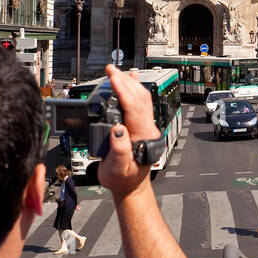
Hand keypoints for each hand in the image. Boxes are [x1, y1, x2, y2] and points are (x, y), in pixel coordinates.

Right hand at [97, 65, 161, 197]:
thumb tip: (117, 129)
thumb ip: (119, 150)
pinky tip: (132, 81)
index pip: (133, 107)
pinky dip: (136, 90)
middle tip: (110, 70)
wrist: (131, 187)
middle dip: (124, 81)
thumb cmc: (123, 180)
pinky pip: (142, 104)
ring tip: (119, 72)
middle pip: (139, 98)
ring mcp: (147, 127)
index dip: (122, 90)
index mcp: (142, 137)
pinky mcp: (143, 126)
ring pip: (142, 99)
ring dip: (131, 83)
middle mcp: (147, 129)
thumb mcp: (117, 169)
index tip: (112, 77)